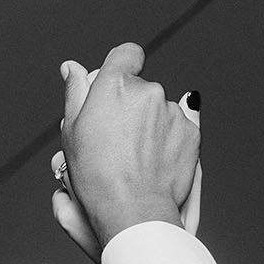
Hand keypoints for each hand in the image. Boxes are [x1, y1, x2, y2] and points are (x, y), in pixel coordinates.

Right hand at [50, 44, 200, 262]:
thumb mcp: (72, 131)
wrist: (133, 209)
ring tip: (132, 156)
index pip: (126, 54)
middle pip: (138, 88)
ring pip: (157, 110)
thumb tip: (72, 67)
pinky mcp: (191, 131)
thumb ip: (75, 92)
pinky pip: (175, 128)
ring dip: (147, 125)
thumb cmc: (96, 175)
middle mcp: (148, 91)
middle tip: (112, 138)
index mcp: (115, 86)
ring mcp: (173, 111)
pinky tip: (150, 162)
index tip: (114, 83)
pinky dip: (164, 140)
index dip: (120, 65)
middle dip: (127, 106)